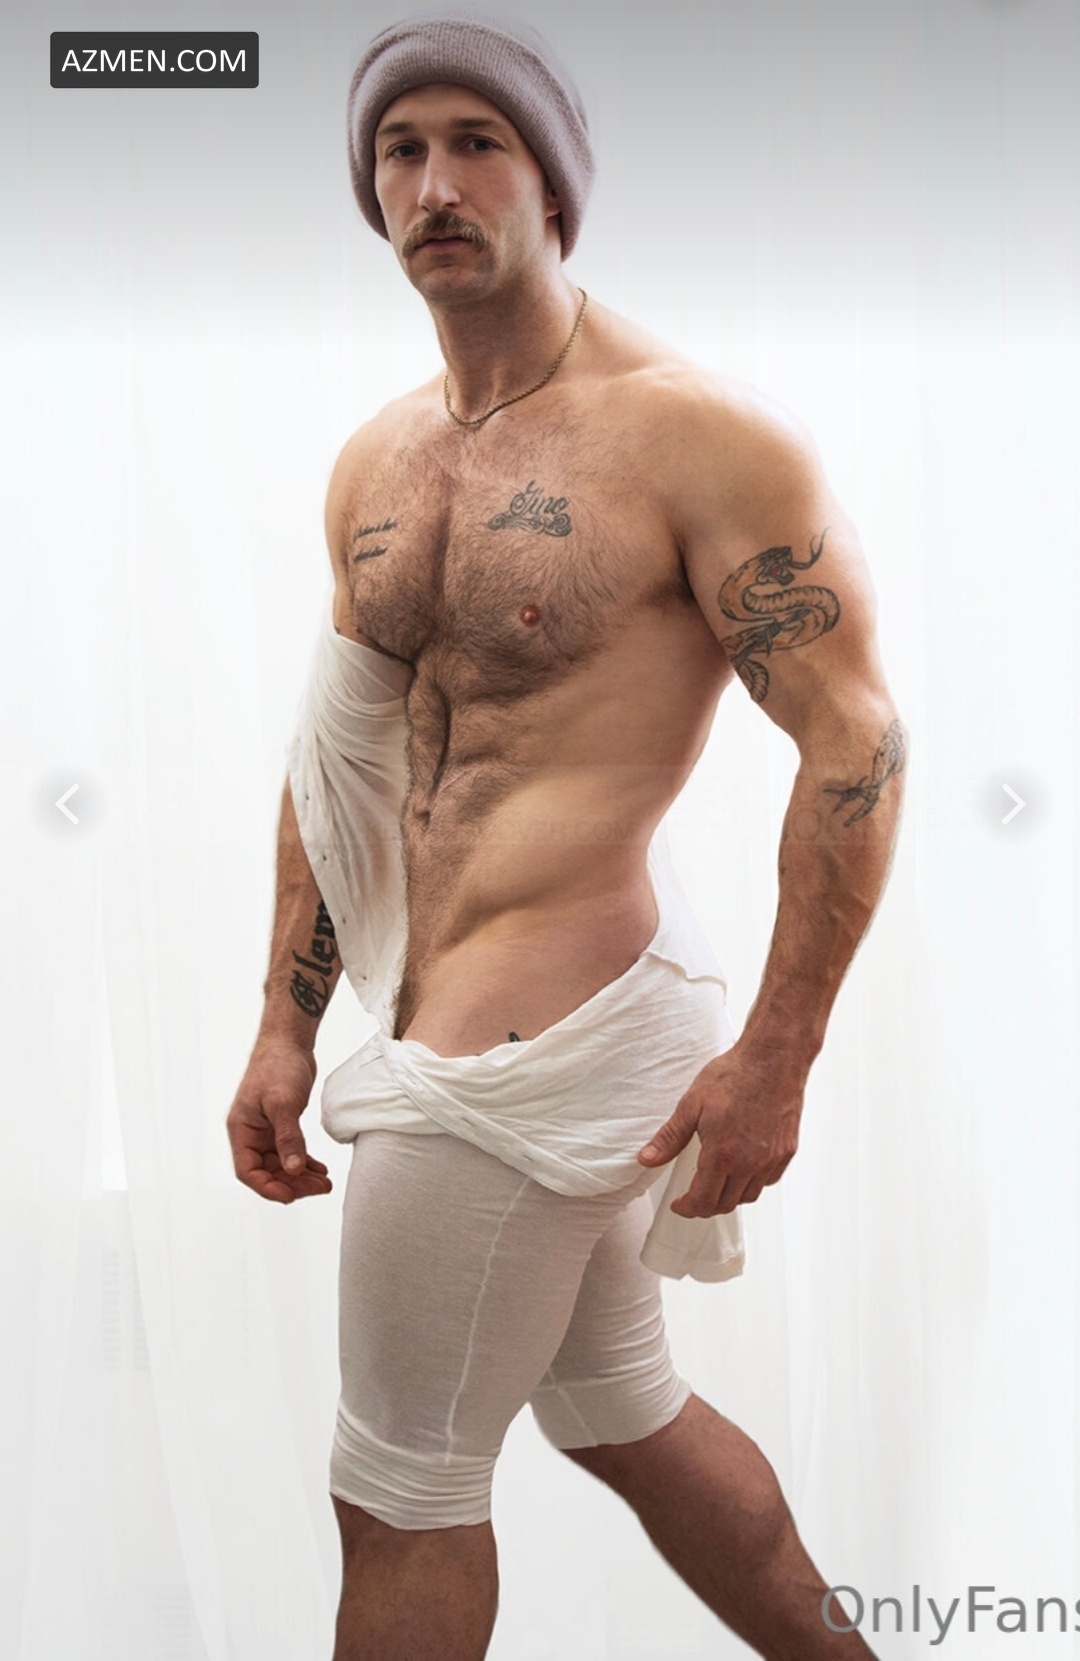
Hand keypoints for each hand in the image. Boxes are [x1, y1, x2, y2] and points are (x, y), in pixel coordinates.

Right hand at [226, 1039, 332, 1204]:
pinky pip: (289, 1152)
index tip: (291, 1196)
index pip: (247, 1171)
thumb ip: (288, 1137)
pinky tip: (319, 1168)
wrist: (288, 1042)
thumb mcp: (283, 1102)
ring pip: (280, 1164)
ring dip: (300, 1176)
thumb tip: (292, 1169)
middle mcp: (250, 1133)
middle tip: (320, 1187)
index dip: (268, 1188)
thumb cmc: (277, 1065)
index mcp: (241, 1129)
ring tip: (325, 1182)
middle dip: (292, 1183)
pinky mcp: (280, 1124)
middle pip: (266, 1172)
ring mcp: (265, 1130)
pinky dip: (303, 1162)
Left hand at [637, 1043, 803, 1215]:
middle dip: (706, 1205)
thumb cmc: (735, 1075)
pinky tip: (743, 1168)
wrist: (773, 1059)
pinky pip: (768, 1180)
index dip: (688, 1208)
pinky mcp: (787, 1151)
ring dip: (730, 1196)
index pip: (703, 1201)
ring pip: (749, 1195)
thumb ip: (670, 1137)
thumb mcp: (692, 1104)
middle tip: (694, 1196)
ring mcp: (771, 1159)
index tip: (680, 1205)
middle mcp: (749, 1163)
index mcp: (722, 1153)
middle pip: (726, 1204)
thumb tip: (647, 1159)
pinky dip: (752, 1182)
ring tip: (717, 1183)